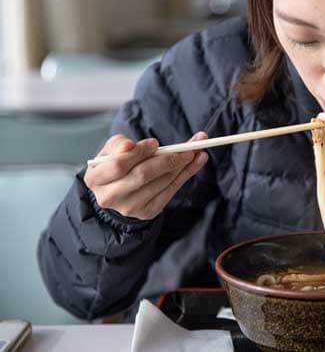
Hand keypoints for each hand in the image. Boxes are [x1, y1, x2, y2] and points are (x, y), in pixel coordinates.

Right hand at [84, 132, 208, 219]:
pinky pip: (171, 190)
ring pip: (161, 183)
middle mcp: (110, 197)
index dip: (139, 153)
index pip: (119, 165)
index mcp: (96, 179)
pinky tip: (198, 160)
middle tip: (187, 148)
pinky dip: (187, 174)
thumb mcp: (110, 151)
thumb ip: (118, 144)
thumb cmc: (114, 165)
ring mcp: (130, 208)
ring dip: (182, 165)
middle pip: (143, 176)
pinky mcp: (148, 212)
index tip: (156, 143)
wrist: (116, 192)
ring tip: (197, 150)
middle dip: (167, 160)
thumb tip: (130, 145)